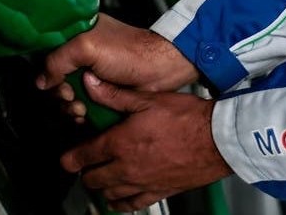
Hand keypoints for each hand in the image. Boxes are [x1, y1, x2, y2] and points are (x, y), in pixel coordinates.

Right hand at [37, 14, 198, 120]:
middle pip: (54, 80)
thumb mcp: (87, 47)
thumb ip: (58, 60)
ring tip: (81, 108)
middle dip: (59, 93)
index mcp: (76, 36)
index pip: (47, 53)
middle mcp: (81, 56)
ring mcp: (90, 76)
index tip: (55, 81)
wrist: (160, 69)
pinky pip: (80, 108)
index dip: (47, 70)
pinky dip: (79, 115)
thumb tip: (41, 81)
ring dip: (68, 107)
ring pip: (65, 97)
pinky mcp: (100, 94)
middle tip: (71, 96)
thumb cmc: (130, 52)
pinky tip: (85, 117)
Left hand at [61, 72, 230, 211]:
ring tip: (102, 178)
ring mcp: (142, 183)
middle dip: (85, 173)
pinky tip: (120, 199)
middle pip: (93, 179)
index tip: (66, 159)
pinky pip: (132, 205)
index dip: (70, 158)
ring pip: (110, 195)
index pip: (83, 156)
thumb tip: (90, 82)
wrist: (218, 140)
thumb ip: (114, 95)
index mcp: (120, 143)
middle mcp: (127, 168)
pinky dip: (122, 204)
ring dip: (102, 187)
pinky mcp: (159, 192)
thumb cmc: (187, 117)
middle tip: (86, 164)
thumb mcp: (148, 98)